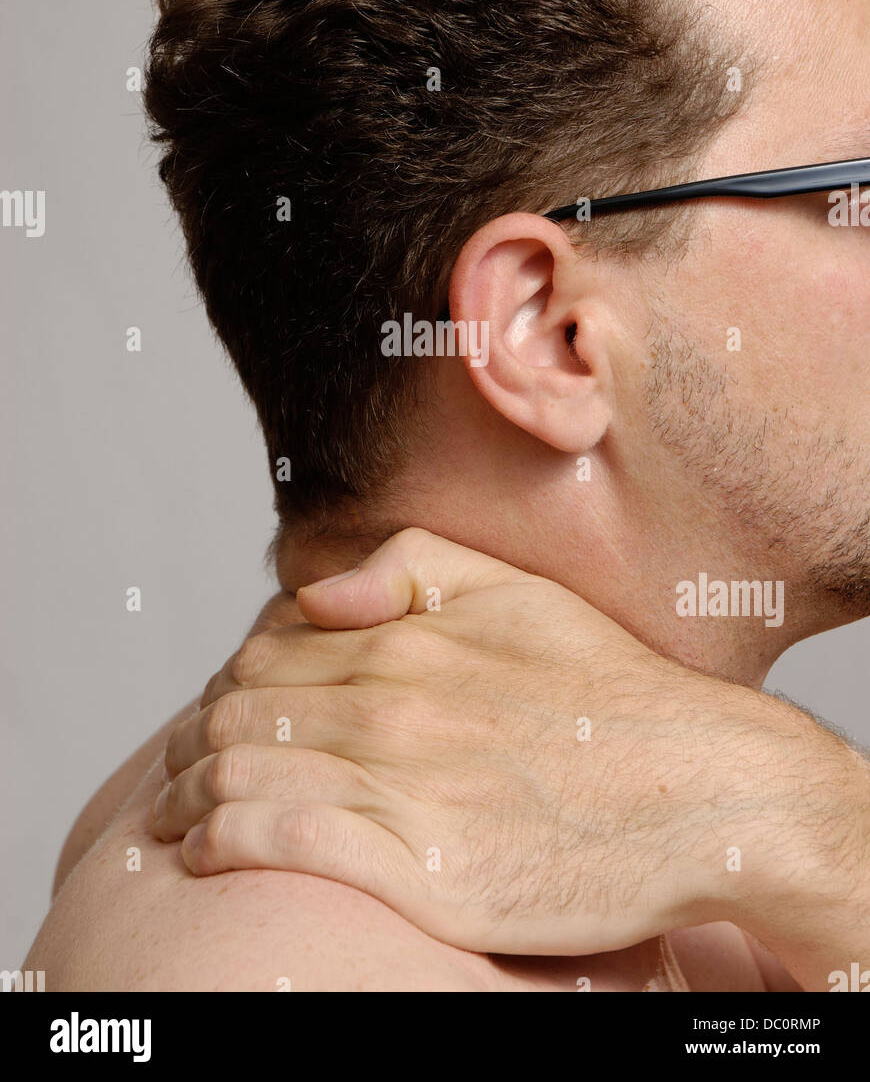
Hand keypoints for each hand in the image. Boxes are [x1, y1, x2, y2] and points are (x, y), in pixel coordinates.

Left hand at [151, 529, 864, 963]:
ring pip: (240, 773)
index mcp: (411, 637)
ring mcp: (401, 783)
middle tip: (179, 765)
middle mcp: (393, 702)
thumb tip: (317, 592)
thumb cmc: (613, 693)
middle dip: (193, 738)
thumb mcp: (523, 594)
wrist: (699, 790)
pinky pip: (276, 842)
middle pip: (240, 711)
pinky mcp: (414, 866)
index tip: (223, 709)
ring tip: (171, 811)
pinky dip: (219, 840)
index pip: (268, 652)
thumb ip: (415, 567)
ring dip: (185, 793)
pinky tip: (201, 851)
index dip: (228, 680)